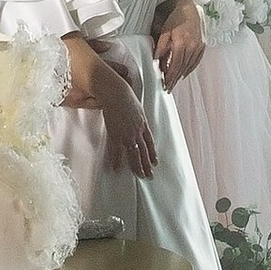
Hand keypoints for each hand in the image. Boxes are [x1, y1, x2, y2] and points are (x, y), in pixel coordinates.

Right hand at [90, 56, 154, 178]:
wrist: (116, 93)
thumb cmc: (125, 95)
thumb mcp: (137, 106)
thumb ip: (137, 115)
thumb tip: (136, 115)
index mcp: (143, 124)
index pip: (150, 143)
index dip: (153, 153)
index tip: (155, 162)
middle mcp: (137, 132)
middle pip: (144, 152)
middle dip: (147, 165)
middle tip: (149, 176)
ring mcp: (127, 135)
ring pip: (134, 155)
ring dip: (137, 167)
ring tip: (139, 176)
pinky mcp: (116, 136)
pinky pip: (116, 152)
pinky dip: (115, 161)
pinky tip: (115, 169)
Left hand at [151, 0, 206, 90]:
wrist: (190, 9)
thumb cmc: (175, 19)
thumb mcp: (164, 31)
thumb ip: (161, 46)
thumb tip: (156, 59)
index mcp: (181, 43)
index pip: (175, 66)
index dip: (170, 77)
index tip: (165, 84)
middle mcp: (192, 46)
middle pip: (182, 68)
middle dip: (174, 79)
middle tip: (168, 88)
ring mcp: (198, 47)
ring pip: (189, 66)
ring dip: (181, 75)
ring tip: (174, 82)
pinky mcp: (202, 46)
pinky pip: (196, 61)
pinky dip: (189, 68)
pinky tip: (183, 73)